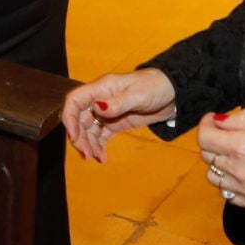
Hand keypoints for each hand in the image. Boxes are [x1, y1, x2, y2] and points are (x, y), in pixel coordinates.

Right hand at [61, 68, 175, 162]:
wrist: (174, 92)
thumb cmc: (156, 87)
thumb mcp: (138, 95)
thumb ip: (117, 102)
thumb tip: (96, 108)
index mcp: (101, 88)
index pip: (75, 101)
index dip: (70, 118)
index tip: (74, 137)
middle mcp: (100, 100)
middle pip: (79, 118)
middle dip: (79, 137)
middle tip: (87, 154)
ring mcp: (107, 112)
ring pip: (89, 129)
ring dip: (89, 144)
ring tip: (96, 158)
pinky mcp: (116, 122)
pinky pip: (101, 135)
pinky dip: (99, 146)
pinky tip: (102, 157)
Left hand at [195, 108, 244, 209]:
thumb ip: (241, 118)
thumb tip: (221, 121)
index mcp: (242, 147)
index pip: (204, 138)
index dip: (205, 124)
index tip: (212, 120)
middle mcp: (240, 170)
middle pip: (206, 156)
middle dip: (213, 141)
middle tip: (226, 134)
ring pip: (213, 178)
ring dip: (218, 164)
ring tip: (234, 155)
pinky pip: (227, 195)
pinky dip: (229, 184)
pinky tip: (241, 173)